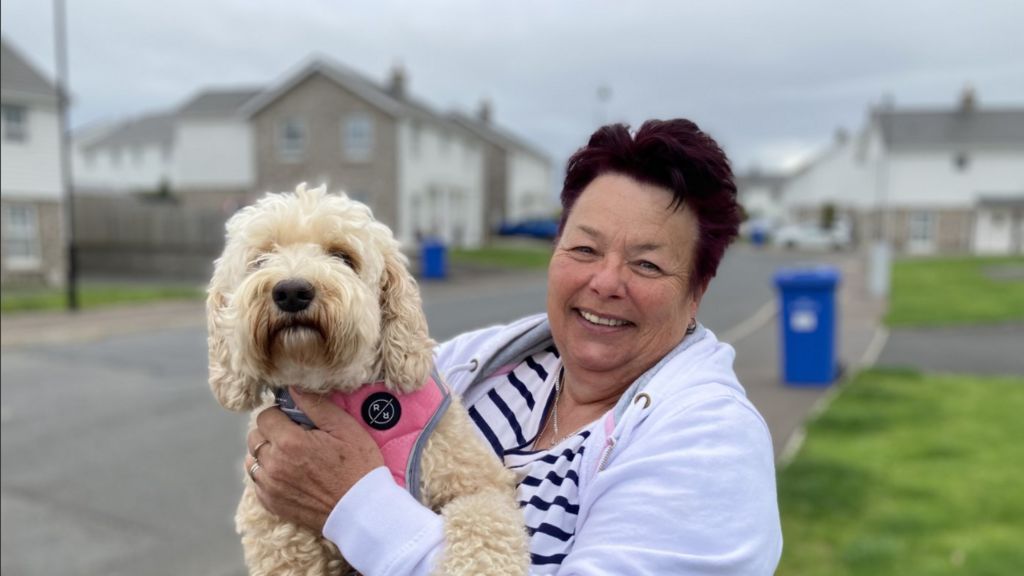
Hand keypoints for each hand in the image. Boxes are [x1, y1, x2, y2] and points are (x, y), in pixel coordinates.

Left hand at [244, 387, 384, 531]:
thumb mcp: (345, 429)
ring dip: (267, 454)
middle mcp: (274, 465)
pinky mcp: (271, 504)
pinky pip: (257, 481)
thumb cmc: (359, 467)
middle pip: (255, 437)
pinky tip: (289, 474)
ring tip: (292, 457)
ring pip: (253, 459)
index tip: (296, 420)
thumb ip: (316, 405)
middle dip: (271, 432)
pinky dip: (268, 475)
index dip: (281, 414)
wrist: (362, 511)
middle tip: (296, 437)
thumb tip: (293, 388)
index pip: (265, 416)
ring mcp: (270, 487)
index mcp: (290, 442)